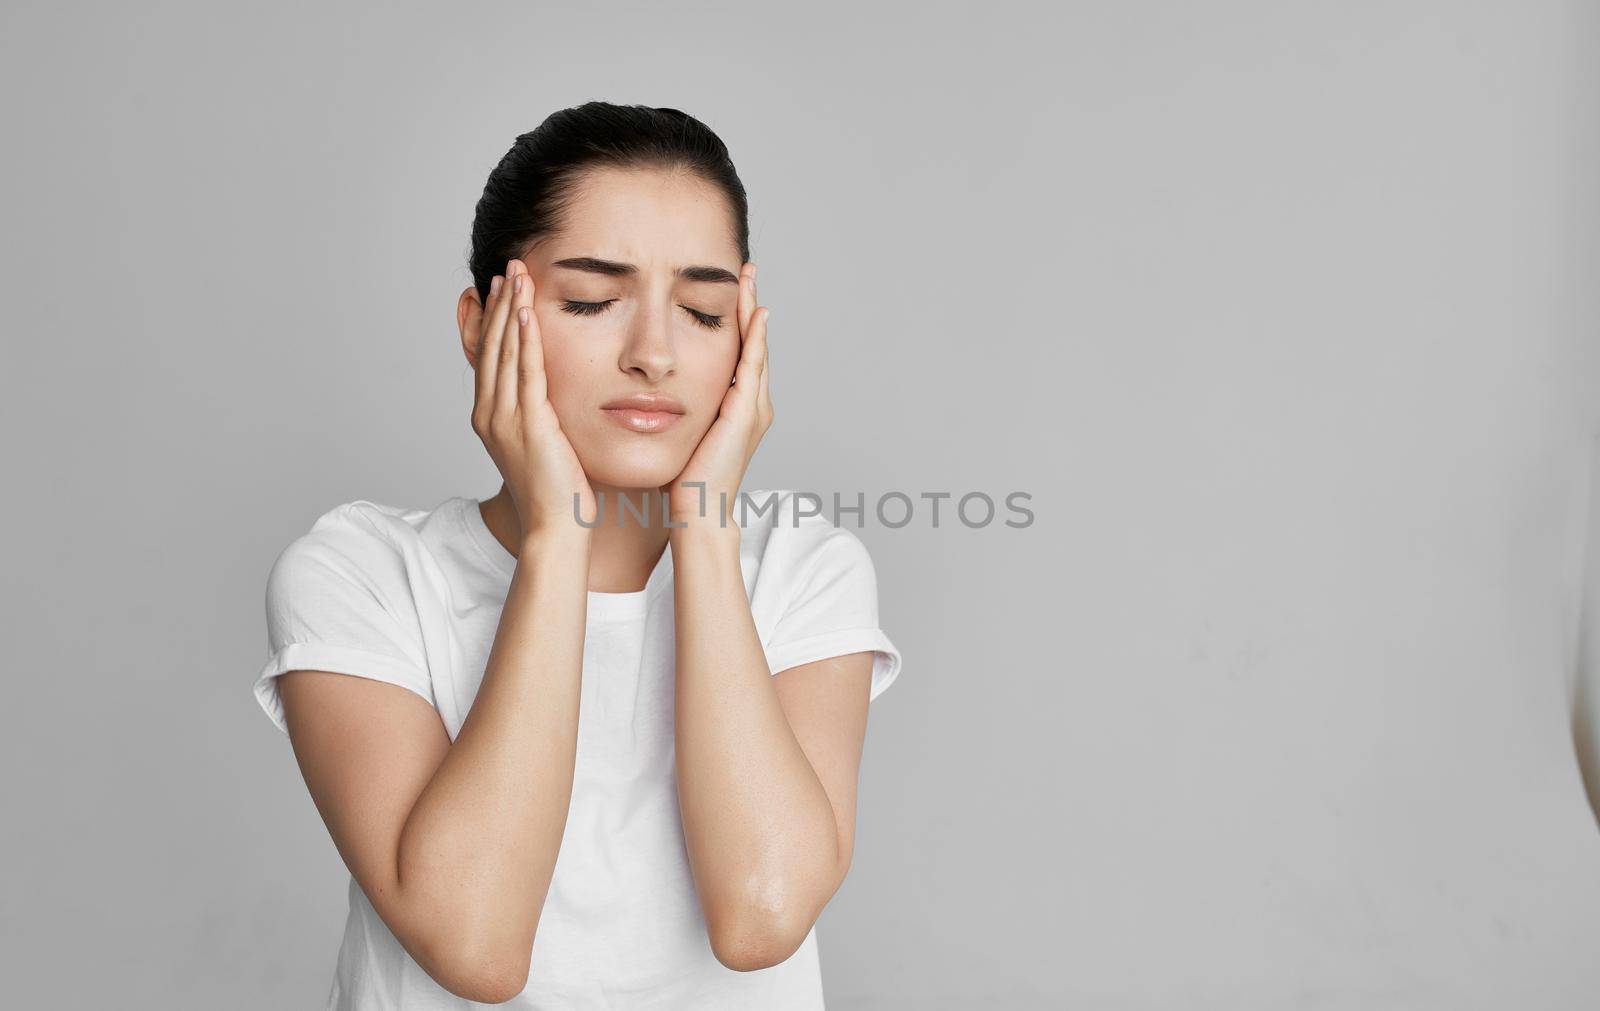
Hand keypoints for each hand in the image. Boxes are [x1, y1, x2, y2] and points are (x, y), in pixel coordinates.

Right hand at [466, 258, 596, 535]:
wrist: (556, 528)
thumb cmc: (559, 494)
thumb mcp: (546, 446)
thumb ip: (543, 418)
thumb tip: (554, 400)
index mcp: (492, 419)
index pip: (490, 358)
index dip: (494, 320)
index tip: (503, 288)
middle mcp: (491, 415)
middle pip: (492, 346)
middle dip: (499, 304)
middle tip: (507, 267)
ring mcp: (505, 419)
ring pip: (505, 352)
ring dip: (510, 309)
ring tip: (517, 275)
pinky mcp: (529, 424)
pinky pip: (525, 372)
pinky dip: (524, 339)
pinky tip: (525, 311)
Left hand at [660, 262, 771, 528]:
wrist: (698, 514)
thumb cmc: (684, 483)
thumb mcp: (680, 435)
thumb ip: (675, 411)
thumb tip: (651, 393)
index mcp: (736, 408)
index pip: (739, 353)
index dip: (736, 319)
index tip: (730, 287)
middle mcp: (752, 404)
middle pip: (753, 342)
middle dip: (749, 305)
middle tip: (747, 269)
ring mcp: (753, 408)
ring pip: (756, 347)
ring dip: (753, 310)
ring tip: (749, 277)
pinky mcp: (745, 414)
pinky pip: (752, 366)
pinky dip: (755, 338)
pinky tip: (754, 314)